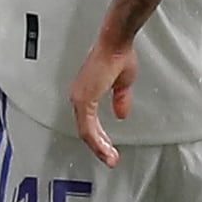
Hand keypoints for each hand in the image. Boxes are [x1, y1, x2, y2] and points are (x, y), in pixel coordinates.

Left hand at [70, 37, 137, 167]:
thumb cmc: (118, 55)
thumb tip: (120, 113)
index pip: (88, 122)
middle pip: (86, 130)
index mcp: (86, 92)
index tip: (109, 149)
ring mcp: (80, 97)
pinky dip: (97, 141)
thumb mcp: (122, 84)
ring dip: (99, 147)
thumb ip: (120, 100)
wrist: (117, 43)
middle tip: (110, 159)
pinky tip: (105, 149)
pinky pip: (88, 127)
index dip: (99, 138)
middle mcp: (79, 95)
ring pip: (86, 132)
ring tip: (110, 158)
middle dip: (99, 147)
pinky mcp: (84, 99)